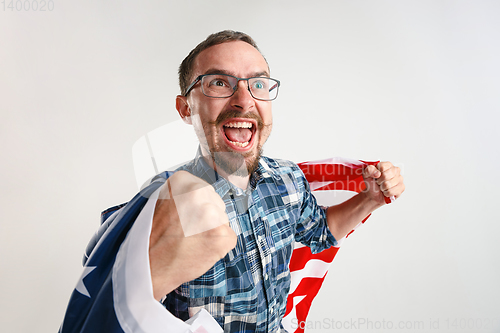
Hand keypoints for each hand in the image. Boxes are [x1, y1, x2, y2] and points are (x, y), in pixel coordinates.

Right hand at [149, 171, 236, 300]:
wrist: (147, 267)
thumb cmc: (151, 240)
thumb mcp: (161, 203)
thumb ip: (183, 196)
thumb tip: (200, 196)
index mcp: (182, 182)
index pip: (204, 190)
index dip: (197, 206)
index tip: (188, 215)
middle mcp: (198, 193)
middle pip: (216, 203)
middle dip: (207, 218)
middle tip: (187, 231)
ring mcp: (211, 214)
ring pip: (222, 221)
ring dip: (212, 232)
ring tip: (190, 241)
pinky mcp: (221, 234)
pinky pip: (228, 238)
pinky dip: (218, 246)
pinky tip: (200, 249)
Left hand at [362, 162, 404, 205]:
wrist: (374, 194)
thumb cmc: (372, 182)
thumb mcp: (366, 174)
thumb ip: (369, 170)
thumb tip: (377, 173)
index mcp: (388, 165)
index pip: (382, 167)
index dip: (376, 173)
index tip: (375, 176)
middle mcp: (396, 170)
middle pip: (385, 176)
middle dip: (379, 181)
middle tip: (379, 182)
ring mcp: (400, 179)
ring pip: (388, 184)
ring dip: (382, 188)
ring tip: (382, 187)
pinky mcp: (402, 187)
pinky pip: (391, 191)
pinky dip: (386, 193)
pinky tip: (386, 191)